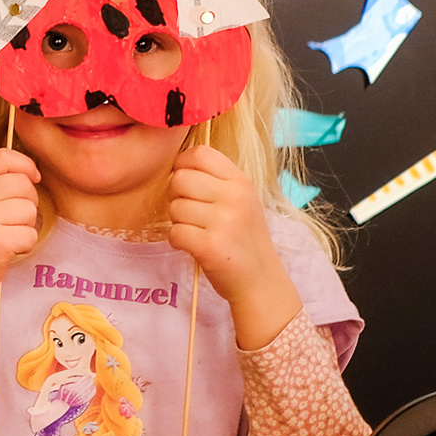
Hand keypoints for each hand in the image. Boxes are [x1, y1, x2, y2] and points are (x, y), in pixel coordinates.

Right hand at [0, 150, 41, 376]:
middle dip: (28, 202)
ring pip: (29, 210)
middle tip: (12, 220)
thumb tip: (32, 172)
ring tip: (6, 235)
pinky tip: (8, 249)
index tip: (33, 177)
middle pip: (22, 184)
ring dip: (26, 226)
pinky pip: (30, 234)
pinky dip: (25, 245)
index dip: (25, 164)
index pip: (3, 157)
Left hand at [166, 143, 301, 348]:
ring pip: (174, 208)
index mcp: (241, 182)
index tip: (187, 183)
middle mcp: (235, 197)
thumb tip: (177, 163)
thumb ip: (214, 180)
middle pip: (179, 179)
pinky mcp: (211, 246)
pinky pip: (174, 233)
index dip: (183, 165)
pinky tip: (194, 246)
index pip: (199, 153)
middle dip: (177, 197)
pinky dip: (178, 241)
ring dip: (178, 222)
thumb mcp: (240, 200)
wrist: (261, 282)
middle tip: (192, 214)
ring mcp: (224, 222)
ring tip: (199, 232)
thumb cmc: (243, 239)